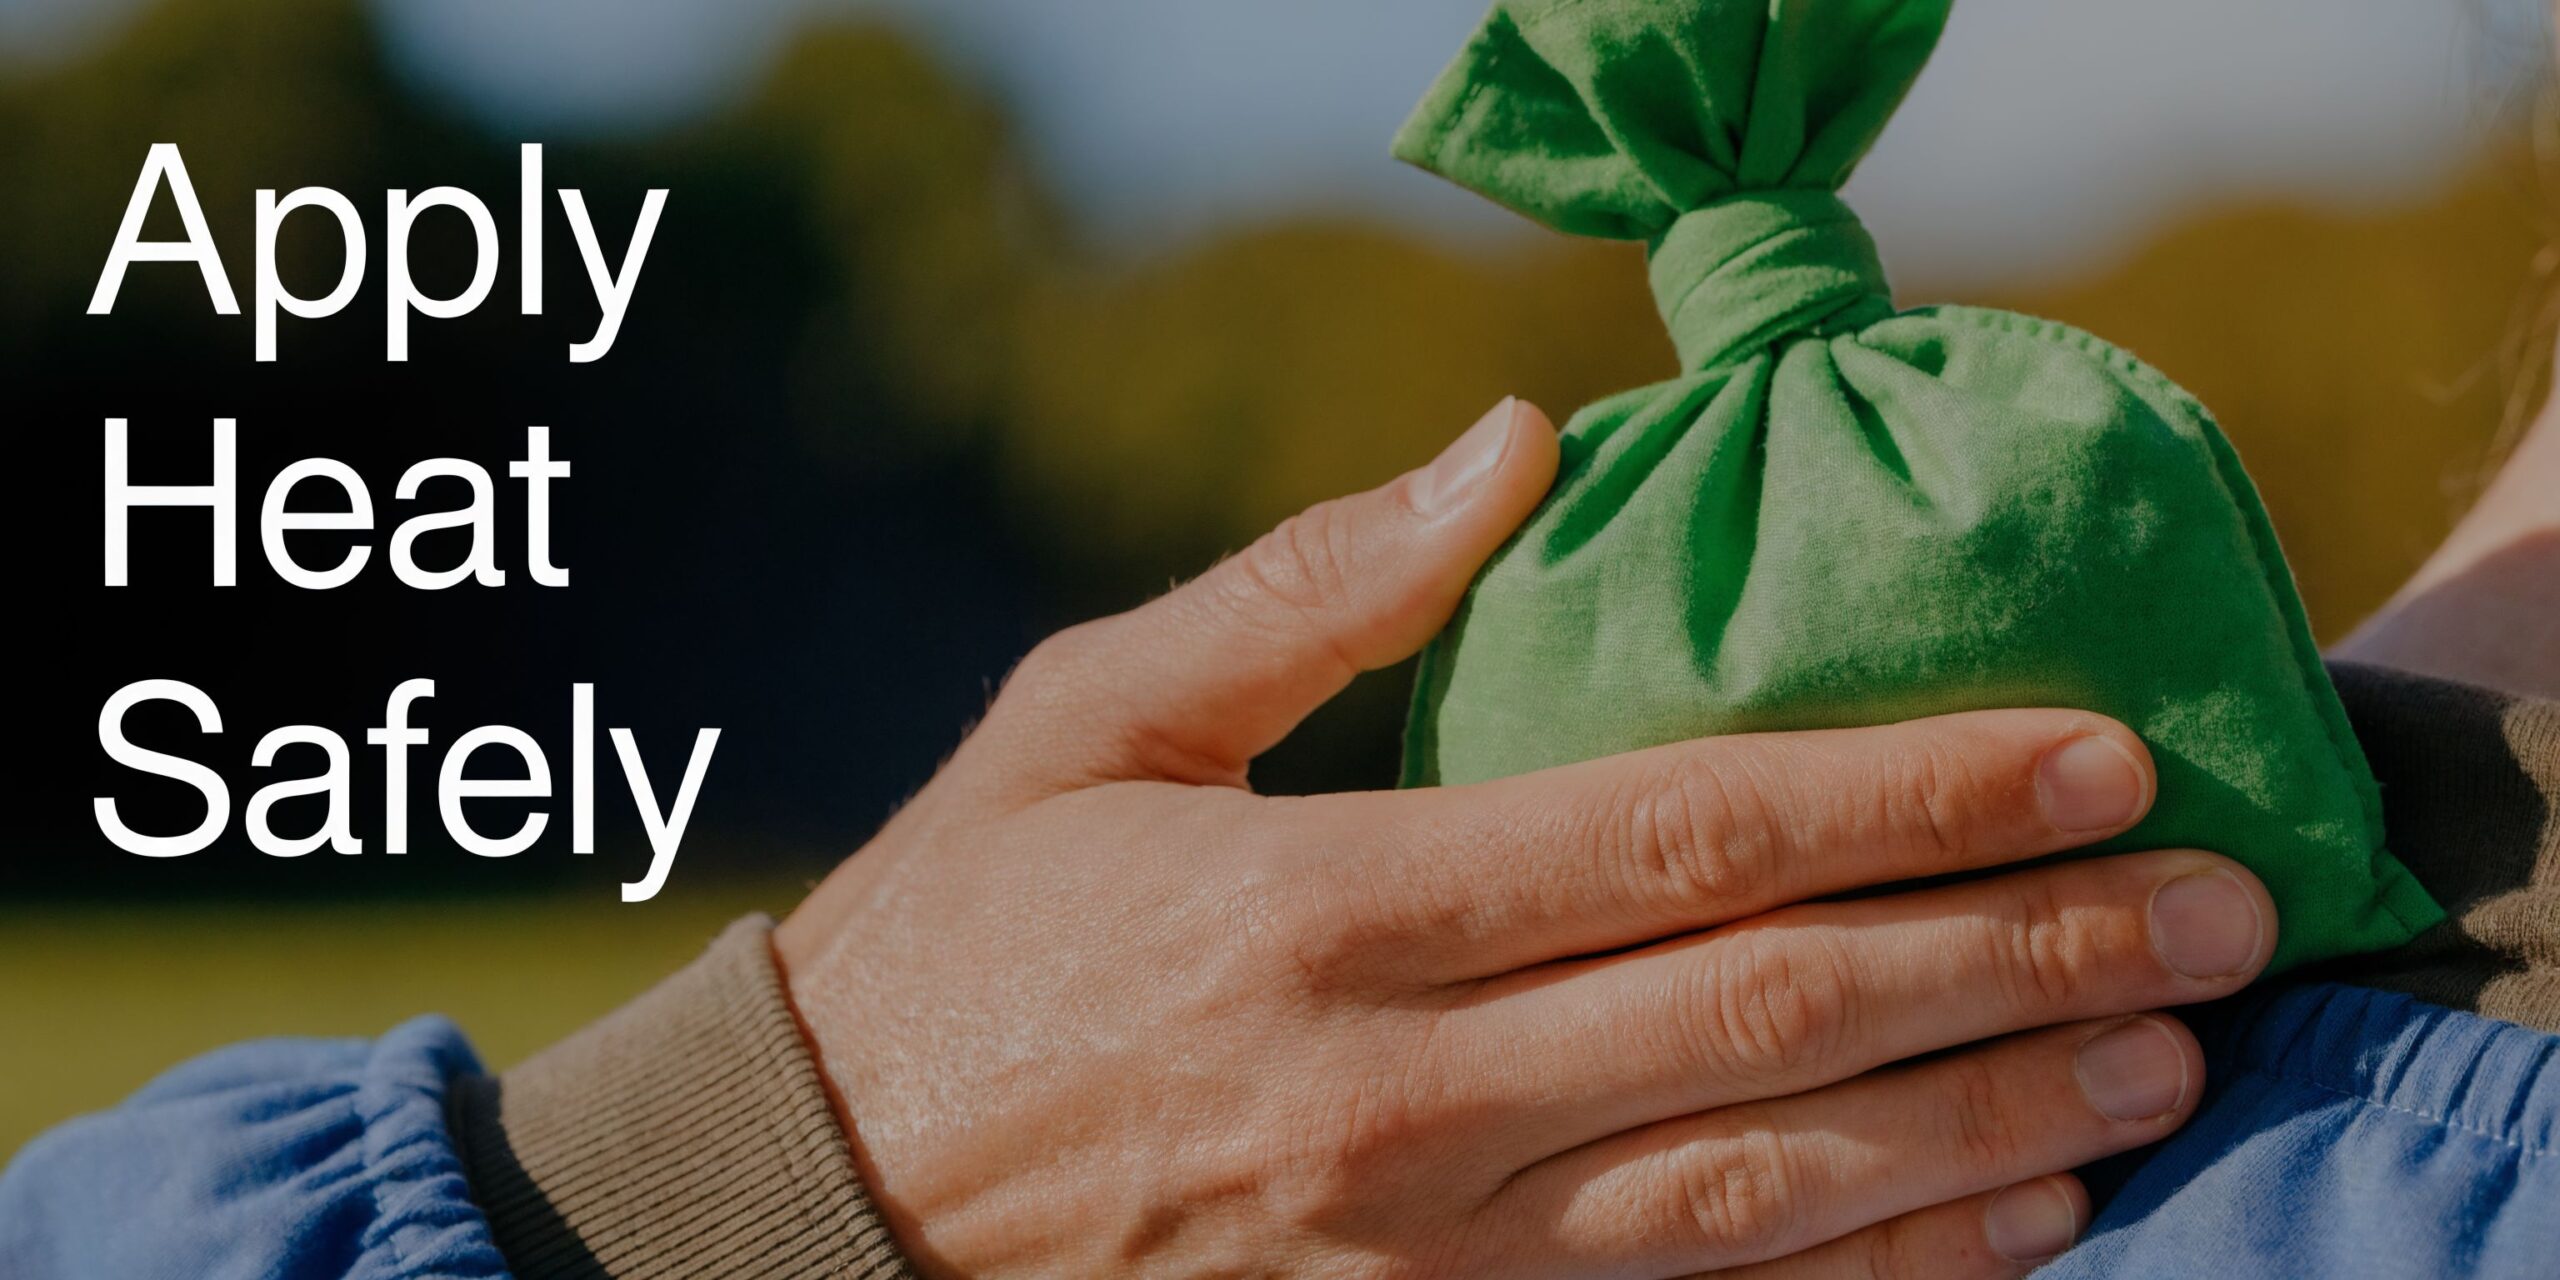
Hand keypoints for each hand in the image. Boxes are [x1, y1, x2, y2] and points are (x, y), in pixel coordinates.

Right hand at [776, 398, 2277, 1278]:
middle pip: (1771, 1016)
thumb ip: (1312, 588)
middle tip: (2213, 909)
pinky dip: (1871, 1278)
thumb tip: (1513, 443)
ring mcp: (1418, 1258)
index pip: (1679, 839)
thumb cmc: (960, 941)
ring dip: (1988, 1123)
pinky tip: (2013, 1224)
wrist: (823, 1220)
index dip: (1909, 792)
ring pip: (1765, 1196)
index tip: (2090, 752)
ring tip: (2165, 1060)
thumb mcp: (1089, 722)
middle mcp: (1395, 1098)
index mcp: (1321, 912)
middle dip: (2015, 952)